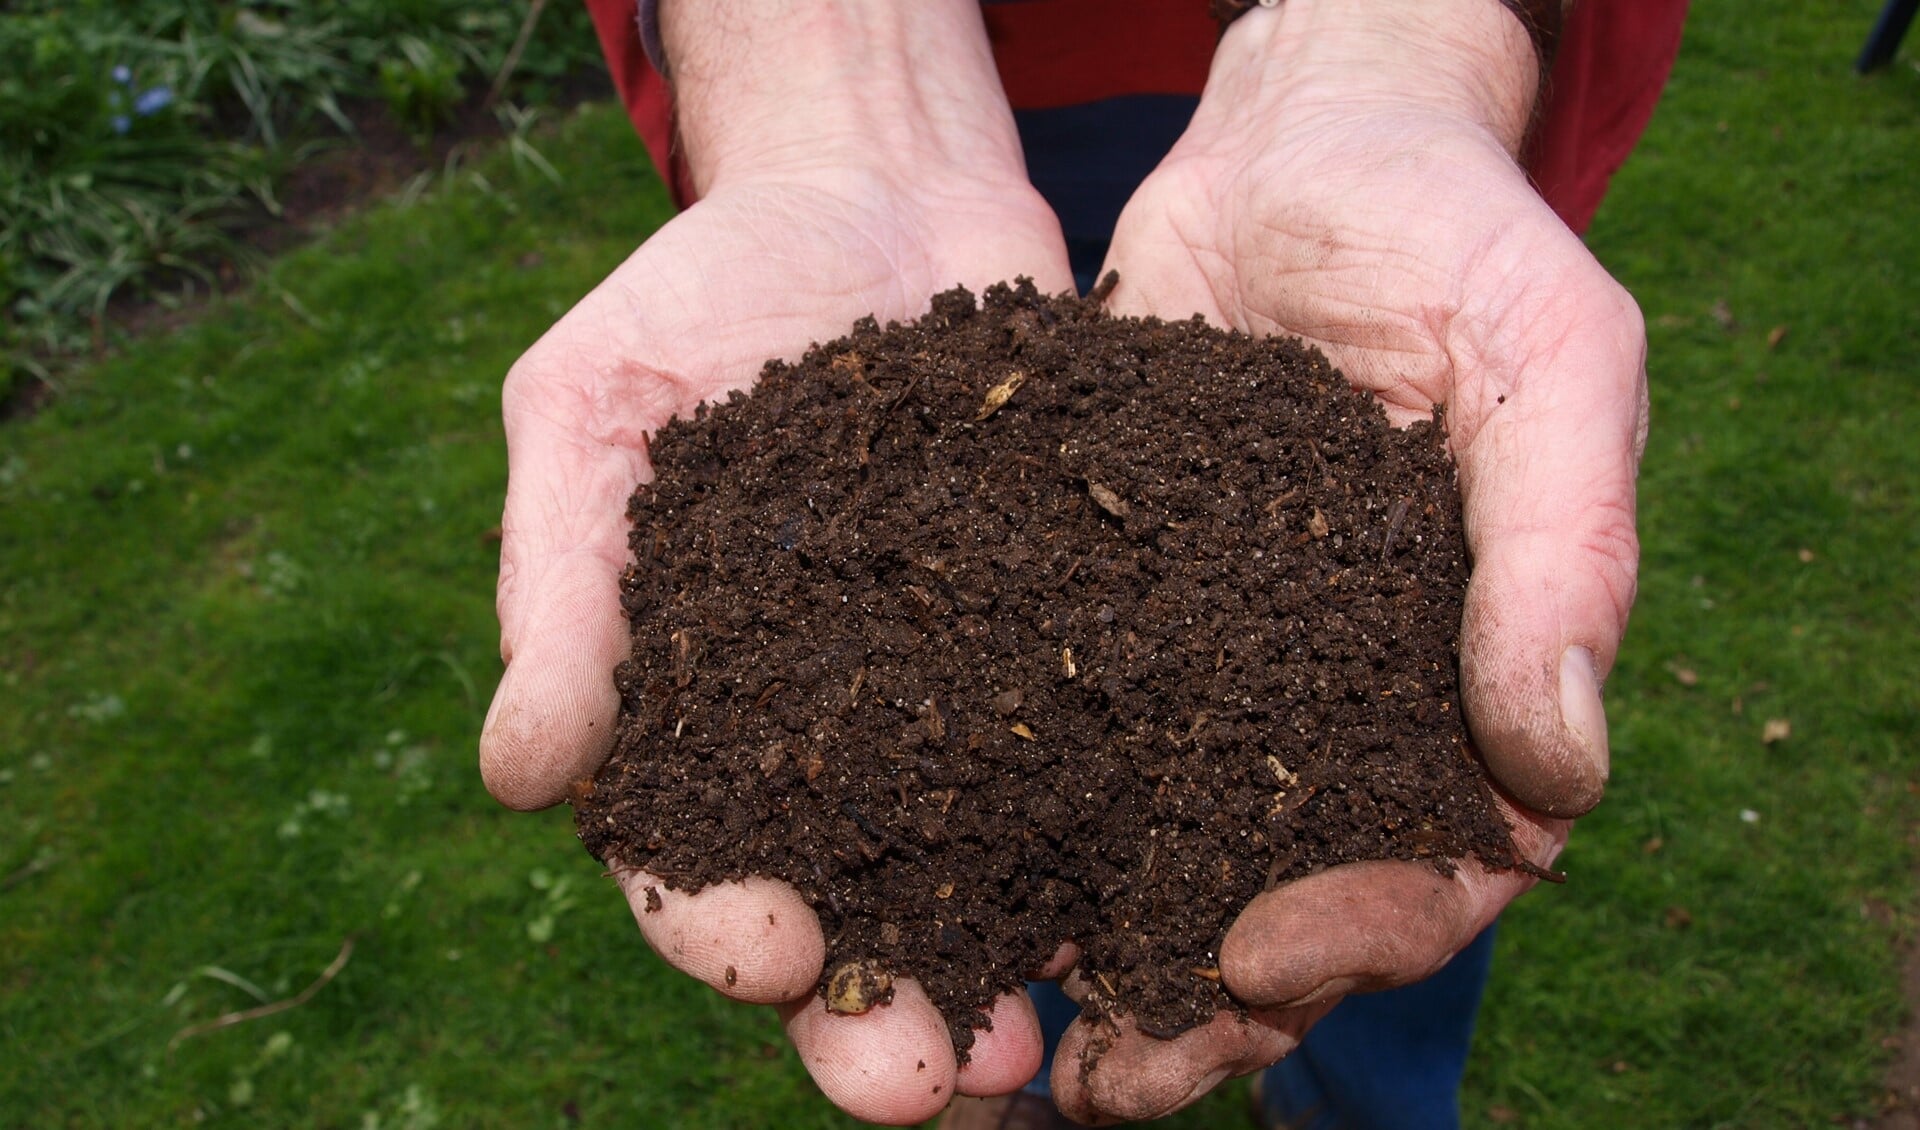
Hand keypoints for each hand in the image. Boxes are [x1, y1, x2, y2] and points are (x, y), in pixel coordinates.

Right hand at [479, 2, 1072, 1122]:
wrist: (874, 188)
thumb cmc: (702, 293)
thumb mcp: (594, 410)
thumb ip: (561, 587)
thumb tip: (518, 777)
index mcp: (693, 713)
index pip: (688, 858)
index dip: (720, 926)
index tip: (774, 956)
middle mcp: (828, 741)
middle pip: (845, 915)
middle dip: (876, 1017)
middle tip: (929, 1085)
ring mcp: (957, 704)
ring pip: (979, 880)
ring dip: (1006, 978)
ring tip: (1046, 1054)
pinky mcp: (1068, 651)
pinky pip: (1097, 767)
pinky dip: (1122, 849)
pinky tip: (1163, 910)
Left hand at [1052, 0, 1645, 1119]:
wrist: (1294, 142)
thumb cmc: (1451, 233)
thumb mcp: (1547, 361)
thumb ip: (1563, 552)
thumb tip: (1559, 770)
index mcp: (1462, 681)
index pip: (1438, 863)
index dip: (1362, 933)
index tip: (1256, 959)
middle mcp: (1332, 703)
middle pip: (1281, 901)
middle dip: (1203, 1005)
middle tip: (1105, 1079)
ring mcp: (1212, 670)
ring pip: (1157, 854)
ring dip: (1089, 956)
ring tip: (1004, 1038)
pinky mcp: (1098, 617)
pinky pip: (1051, 744)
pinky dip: (1000, 824)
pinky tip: (928, 883)